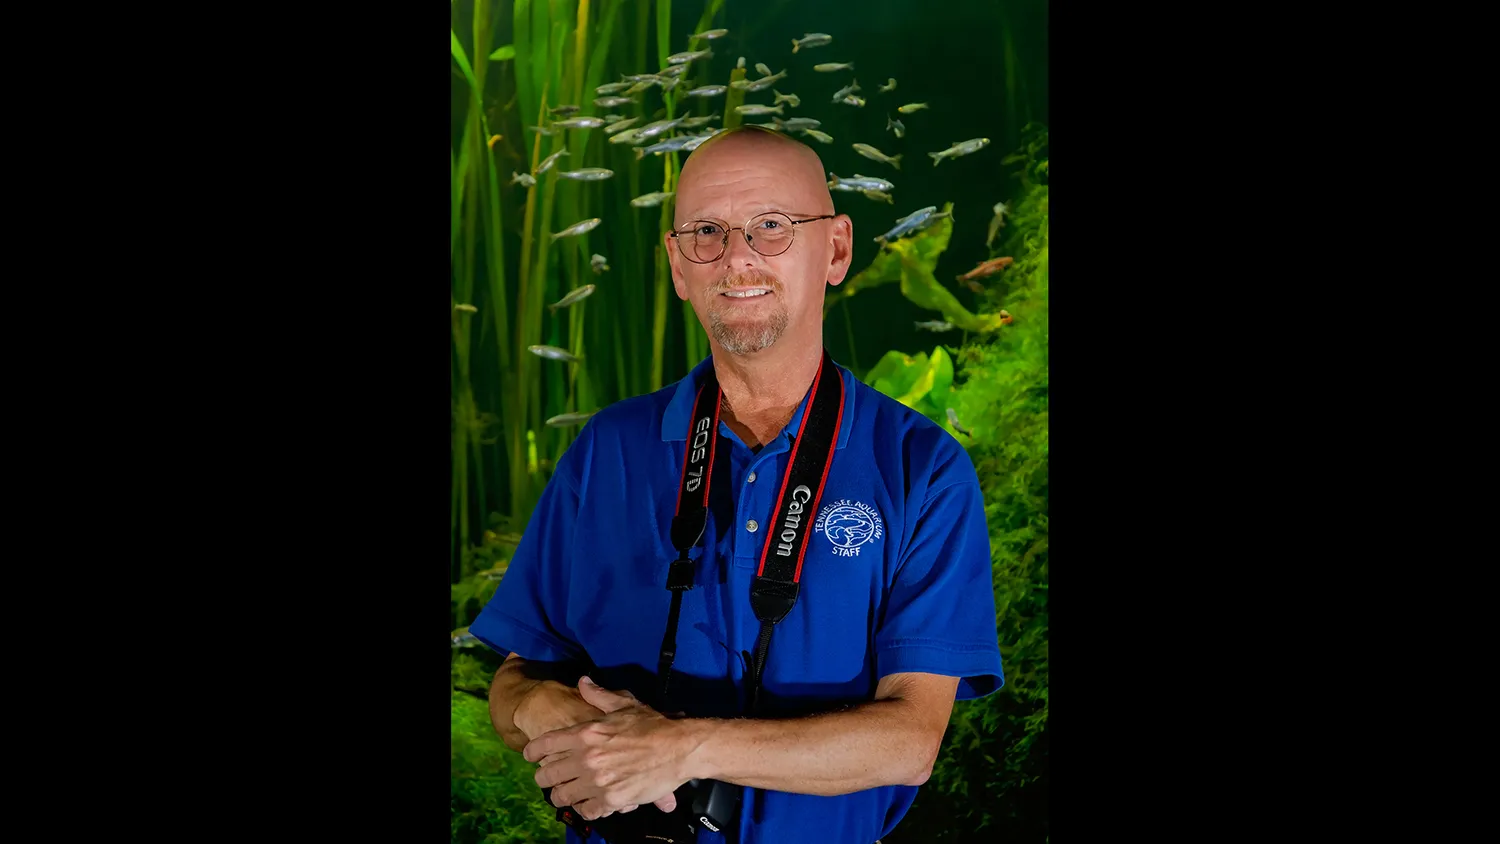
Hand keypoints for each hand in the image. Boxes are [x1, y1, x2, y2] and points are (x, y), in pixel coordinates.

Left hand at [525, 677, 698, 820]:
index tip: (532, 756)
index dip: (533, 752)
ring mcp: (598, 782)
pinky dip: (584, 809)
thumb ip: (598, 695)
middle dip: (544, 777)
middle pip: (547, 775)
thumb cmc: (653, 725)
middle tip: (549, 778)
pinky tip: (587, 804)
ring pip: (562, 797)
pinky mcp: (612, 800)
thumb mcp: (625, 704)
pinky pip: (586, 811)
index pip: (544, 745)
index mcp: (586, 733)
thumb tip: (583, 681)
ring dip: (562, 795)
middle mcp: (586, 759)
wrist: (680, 748)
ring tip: (566, 793)